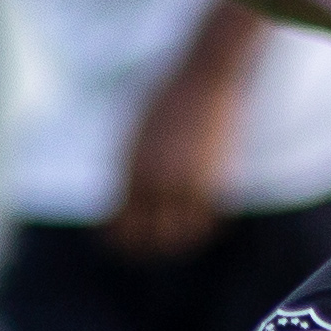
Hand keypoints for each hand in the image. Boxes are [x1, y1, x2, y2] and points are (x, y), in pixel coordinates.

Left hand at [105, 56, 247, 259]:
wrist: (203, 79)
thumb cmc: (166, 97)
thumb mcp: (132, 131)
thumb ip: (127, 164)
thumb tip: (121, 196)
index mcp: (129, 168)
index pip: (119, 224)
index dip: (120, 241)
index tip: (126, 245)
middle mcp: (153, 181)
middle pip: (147, 236)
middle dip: (149, 249)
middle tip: (155, 250)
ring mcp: (183, 182)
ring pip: (179, 235)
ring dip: (179, 242)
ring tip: (182, 241)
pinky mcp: (210, 180)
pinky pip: (206, 222)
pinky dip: (205, 229)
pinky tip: (206, 226)